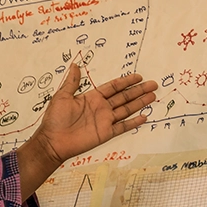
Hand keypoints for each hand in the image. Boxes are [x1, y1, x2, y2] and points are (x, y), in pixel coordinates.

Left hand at [16, 66, 156, 197]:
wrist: (53, 141)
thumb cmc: (55, 119)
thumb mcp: (62, 96)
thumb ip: (72, 82)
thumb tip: (75, 65)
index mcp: (92, 97)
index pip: (113, 87)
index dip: (126, 82)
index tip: (138, 77)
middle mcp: (101, 108)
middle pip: (124, 97)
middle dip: (138, 91)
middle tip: (153, 84)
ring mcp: (105, 120)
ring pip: (126, 109)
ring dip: (139, 103)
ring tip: (153, 96)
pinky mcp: (105, 133)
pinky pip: (122, 127)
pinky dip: (133, 122)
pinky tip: (144, 117)